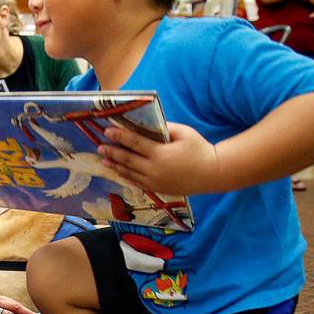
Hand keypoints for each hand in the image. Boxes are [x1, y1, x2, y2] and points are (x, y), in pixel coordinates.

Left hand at [98, 123, 219, 194]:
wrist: (213, 173)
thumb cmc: (199, 149)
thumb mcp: (184, 133)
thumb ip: (164, 129)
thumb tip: (147, 125)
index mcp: (160, 154)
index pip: (135, 143)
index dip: (120, 136)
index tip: (108, 131)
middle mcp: (154, 170)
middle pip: (128, 160)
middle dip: (113, 152)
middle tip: (100, 146)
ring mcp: (155, 181)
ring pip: (130, 173)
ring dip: (116, 166)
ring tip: (104, 159)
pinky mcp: (158, 189)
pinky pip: (137, 182)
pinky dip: (126, 176)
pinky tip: (119, 171)